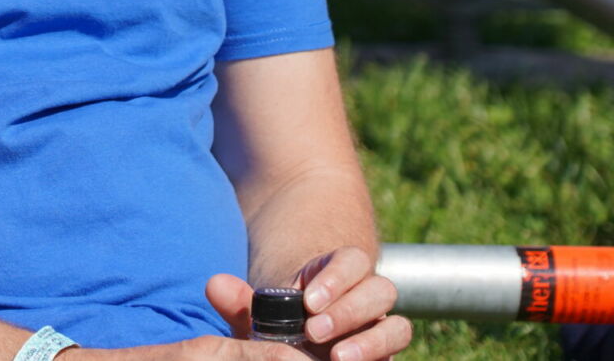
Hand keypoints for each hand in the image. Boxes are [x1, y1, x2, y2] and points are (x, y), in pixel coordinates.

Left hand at [202, 252, 410, 360]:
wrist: (297, 350)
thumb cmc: (279, 327)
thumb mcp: (258, 315)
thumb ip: (239, 302)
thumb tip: (215, 285)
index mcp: (339, 275)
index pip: (353, 261)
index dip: (336, 278)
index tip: (307, 301)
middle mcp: (367, 300)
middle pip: (381, 290)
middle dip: (349, 310)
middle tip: (314, 331)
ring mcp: (380, 331)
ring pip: (398, 326)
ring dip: (372, 341)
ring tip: (338, 358)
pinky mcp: (382, 357)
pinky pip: (395, 354)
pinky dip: (378, 358)